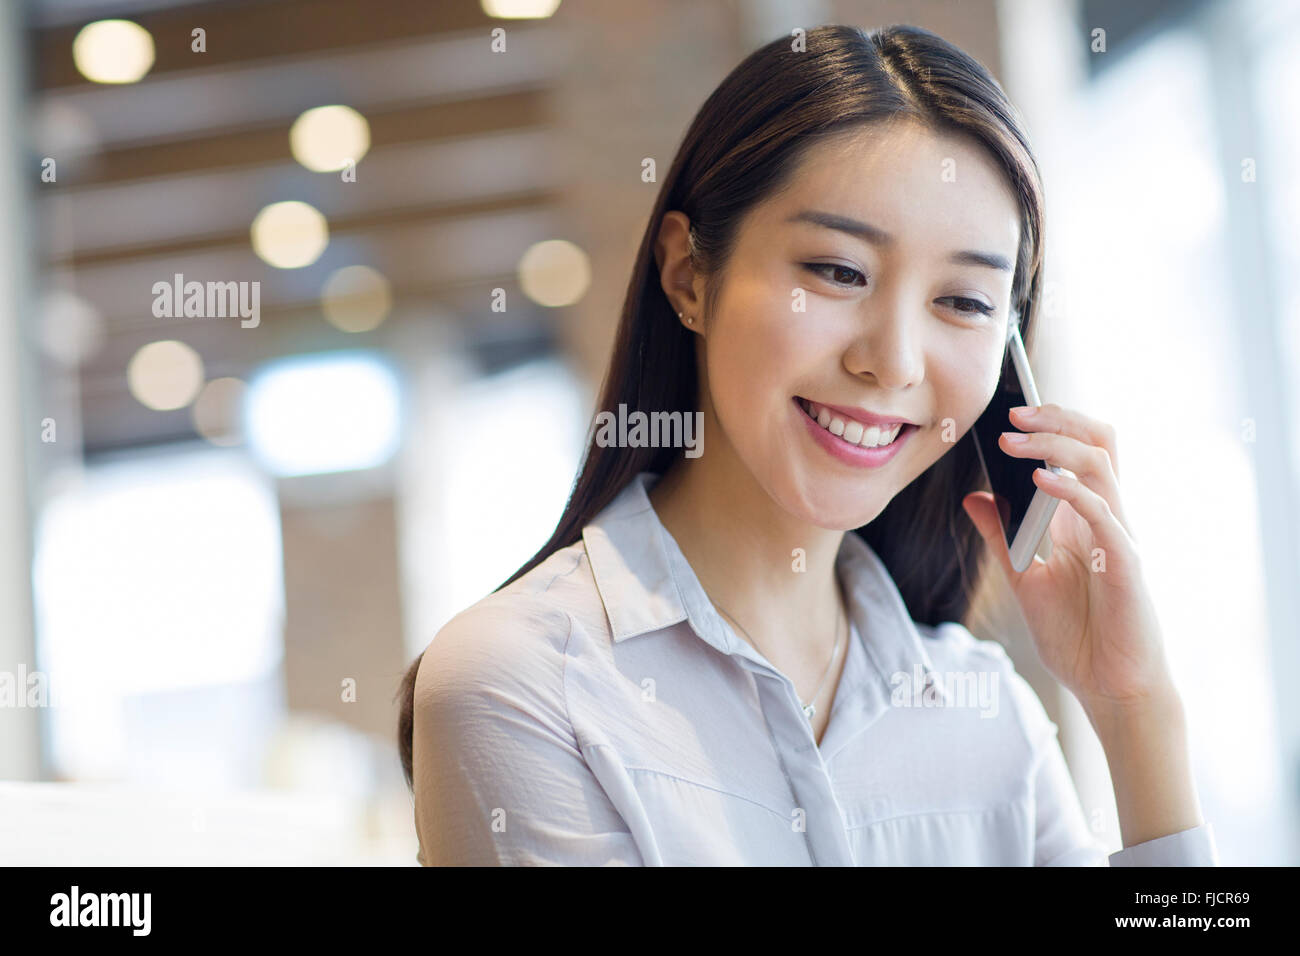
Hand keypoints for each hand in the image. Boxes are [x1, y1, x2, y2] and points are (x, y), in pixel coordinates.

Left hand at [961, 403, 1175, 717]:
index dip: (1051, 424)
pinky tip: (1039, 482)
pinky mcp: (1126, 563)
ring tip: (1016, 442)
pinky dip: (1071, 492)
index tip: (1008, 415)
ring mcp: (1119, 535)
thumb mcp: (1022, 577)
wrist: (1108, 687)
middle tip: (1013, 415)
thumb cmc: (1077, 635)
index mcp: (1084, 517)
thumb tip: (975, 496)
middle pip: (1100, 442)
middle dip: (1058, 420)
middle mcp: (1107, 517)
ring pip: (1102, 466)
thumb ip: (1001, 535)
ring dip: (1056, 446)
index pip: (1080, 449)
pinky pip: (1104, 513)